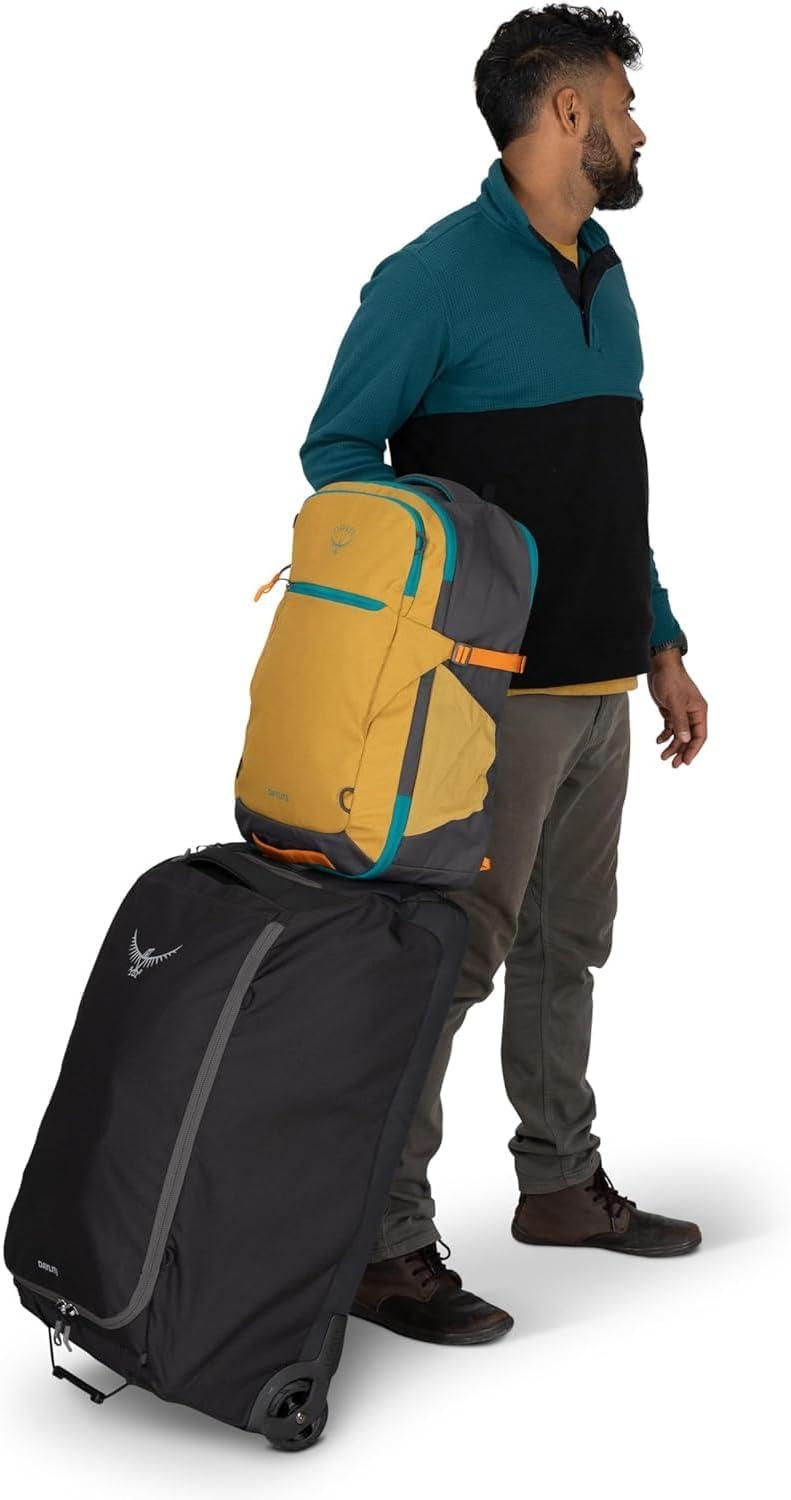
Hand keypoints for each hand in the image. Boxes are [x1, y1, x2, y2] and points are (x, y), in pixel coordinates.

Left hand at [647, 649, 707, 766]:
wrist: (661, 666)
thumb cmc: (671, 680)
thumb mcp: (675, 702)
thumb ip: (680, 722)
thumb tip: (685, 740)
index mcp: (699, 711)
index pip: (699, 736)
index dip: (693, 750)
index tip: (686, 762)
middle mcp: (692, 714)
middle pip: (689, 738)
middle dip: (682, 751)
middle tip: (674, 764)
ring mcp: (682, 712)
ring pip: (680, 734)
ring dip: (672, 746)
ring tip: (663, 756)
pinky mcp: (671, 710)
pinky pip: (671, 727)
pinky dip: (665, 735)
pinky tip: (658, 741)